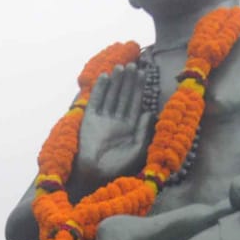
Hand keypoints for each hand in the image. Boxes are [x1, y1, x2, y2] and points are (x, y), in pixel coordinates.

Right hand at [75, 64, 153, 183]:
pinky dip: (100, 89)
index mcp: (130, 128)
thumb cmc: (117, 167)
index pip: (135, 104)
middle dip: (128, 81)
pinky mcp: (89, 119)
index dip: (139, 89)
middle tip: (132, 65)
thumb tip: (150, 111)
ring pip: (111, 96)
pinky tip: (105, 76)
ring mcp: (103, 120)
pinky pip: (96, 101)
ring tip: (121, 67)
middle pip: (124, 97)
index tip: (143, 73)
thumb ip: (144, 131)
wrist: (93, 174)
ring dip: (116, 82)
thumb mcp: (138, 150)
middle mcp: (117, 122)